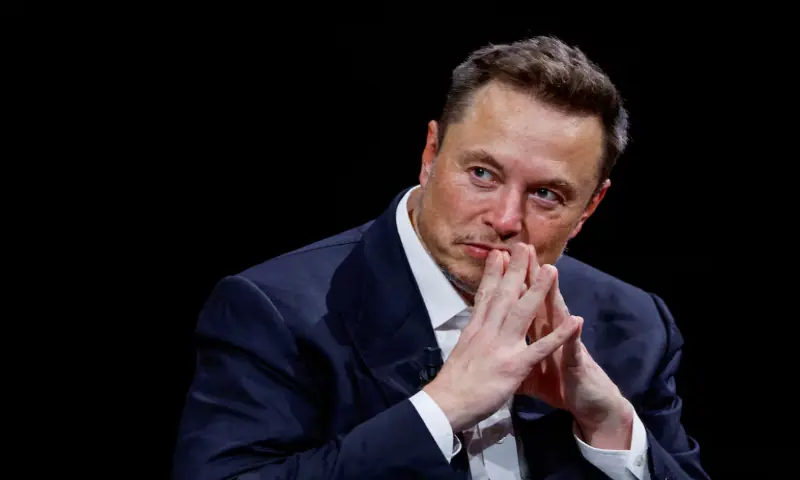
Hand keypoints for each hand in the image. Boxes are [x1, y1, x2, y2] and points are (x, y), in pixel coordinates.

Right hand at [423, 243, 580, 432]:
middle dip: (516, 269)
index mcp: (475, 329)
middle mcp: (488, 331)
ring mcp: (502, 346)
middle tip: (525, 246)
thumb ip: (471, 338)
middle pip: (504, 294)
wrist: (446, 404)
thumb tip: (472, 328)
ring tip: (551, 269)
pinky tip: (574, 322)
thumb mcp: (460, 352)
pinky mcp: (514, 365)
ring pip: (523, 311)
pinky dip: (559, 334)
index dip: (493, 273)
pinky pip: (541, 347)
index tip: (499, 254)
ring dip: (538, 289)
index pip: (485, 295)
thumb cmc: (452, 384)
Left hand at [517, 245, 634, 449]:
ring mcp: (565, 344)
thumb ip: (513, 354)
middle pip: (537, 299)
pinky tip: (576, 322)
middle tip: (522, 249)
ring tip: (551, 270)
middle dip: (529, 275)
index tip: (497, 259)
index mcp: (536, 333)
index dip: (508, 283)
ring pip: (558, 315)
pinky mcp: (576, 362)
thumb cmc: (558, 385)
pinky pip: (574, 349)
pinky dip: (573, 336)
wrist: (588, 403)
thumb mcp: (527, 371)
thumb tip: (493, 347)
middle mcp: (551, 332)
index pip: (520, 302)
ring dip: (554, 294)